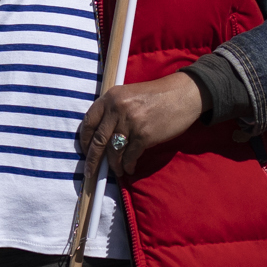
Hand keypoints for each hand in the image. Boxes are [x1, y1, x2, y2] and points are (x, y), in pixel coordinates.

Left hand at [77, 68, 208, 187]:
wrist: (182, 94)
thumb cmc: (156, 96)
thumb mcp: (129, 95)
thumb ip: (113, 110)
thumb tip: (99, 137)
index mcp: (111, 97)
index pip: (88, 122)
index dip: (84, 139)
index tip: (85, 150)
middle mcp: (118, 109)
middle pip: (98, 140)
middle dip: (93, 160)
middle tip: (90, 172)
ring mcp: (131, 122)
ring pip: (114, 152)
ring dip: (113, 165)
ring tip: (117, 171)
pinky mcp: (144, 135)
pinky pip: (130, 156)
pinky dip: (128, 165)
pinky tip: (129, 168)